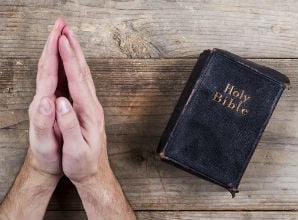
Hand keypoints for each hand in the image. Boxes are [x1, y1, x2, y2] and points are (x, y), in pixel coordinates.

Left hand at [28, 18, 65, 176]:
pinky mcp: (54, 103)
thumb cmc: (48, 155)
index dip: (55, 53)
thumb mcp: (45, 144)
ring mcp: (49, 100)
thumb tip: (49, 100)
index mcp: (44, 105)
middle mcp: (44, 99)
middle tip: (62, 24)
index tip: (61, 34)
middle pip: (48, 65)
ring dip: (57, 50)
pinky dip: (62, 65)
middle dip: (54, 43)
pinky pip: (57, 79)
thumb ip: (45, 122)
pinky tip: (67, 60)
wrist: (45, 164)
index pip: (49, 73)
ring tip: (64, 36)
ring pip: (52, 70)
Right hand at [56, 25, 107, 182]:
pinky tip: (73, 62)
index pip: (77, 81)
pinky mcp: (89, 109)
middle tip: (66, 29)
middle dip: (74, 49)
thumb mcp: (76, 149)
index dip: (69, 60)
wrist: (94, 172)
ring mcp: (92, 106)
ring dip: (77, 55)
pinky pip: (83, 83)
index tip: (62, 41)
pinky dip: (77, 68)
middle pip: (83, 72)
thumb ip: (70, 125)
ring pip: (84, 75)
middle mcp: (93, 106)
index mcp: (88, 112)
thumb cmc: (83, 163)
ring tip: (69, 38)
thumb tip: (62, 102)